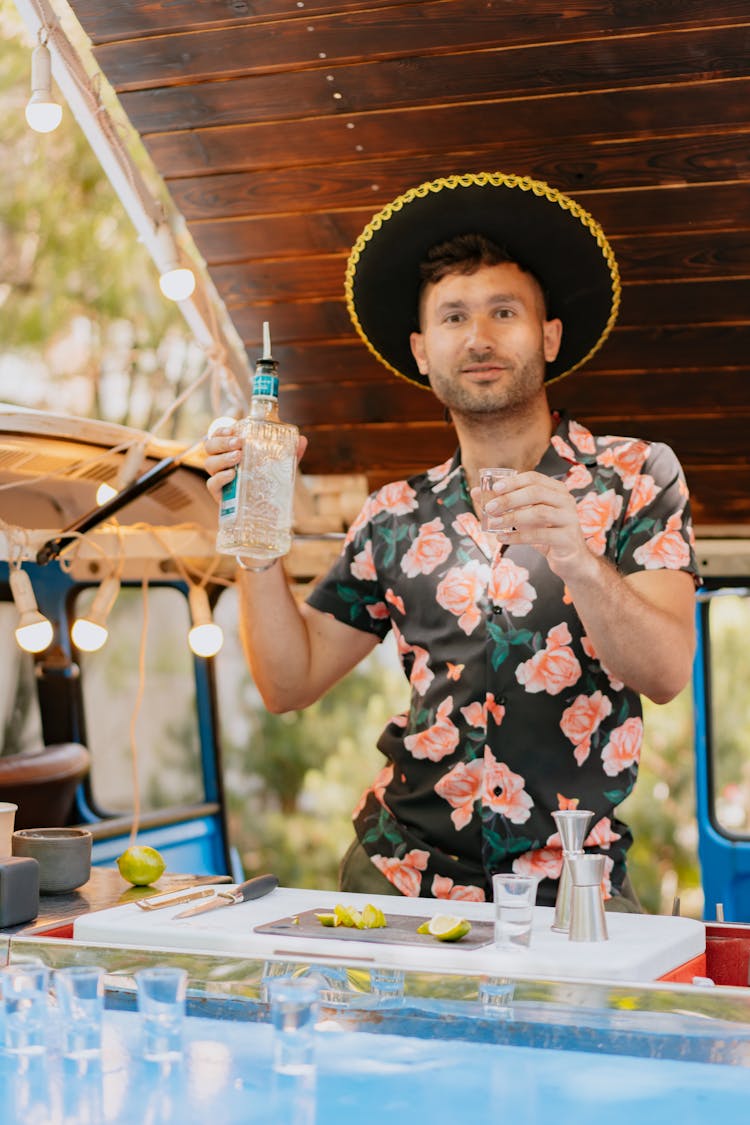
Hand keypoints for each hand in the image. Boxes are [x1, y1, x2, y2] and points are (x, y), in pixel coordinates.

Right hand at [203, 425, 307, 504]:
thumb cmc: (269, 482)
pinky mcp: (220, 495)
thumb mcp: (281, 466)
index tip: (234, 430)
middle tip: (239, 443)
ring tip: (238, 457)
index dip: (222, 431)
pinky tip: (232, 474)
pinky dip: (220, 478)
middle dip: (222, 442)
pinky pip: (212, 484)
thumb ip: (291, 453)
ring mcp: (219, 479)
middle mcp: (222, 463)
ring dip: (222, 458)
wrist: (268, 511)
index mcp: (231, 451)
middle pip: (210, 447)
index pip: (218, 435)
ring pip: (209, 464)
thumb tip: (302, 440)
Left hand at [471, 470, 595, 582]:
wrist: (570, 559)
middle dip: (509, 499)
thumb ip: (505, 504)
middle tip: (490, 508)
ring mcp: (569, 519)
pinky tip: (502, 538)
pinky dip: (518, 536)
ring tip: (493, 524)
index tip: (495, 488)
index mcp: (557, 490)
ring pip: (538, 512)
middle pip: (536, 492)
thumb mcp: (525, 516)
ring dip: (512, 518)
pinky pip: (540, 535)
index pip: (534, 478)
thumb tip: (476, 492)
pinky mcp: (567, 539)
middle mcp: (566, 501)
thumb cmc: (545, 533)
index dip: (513, 481)